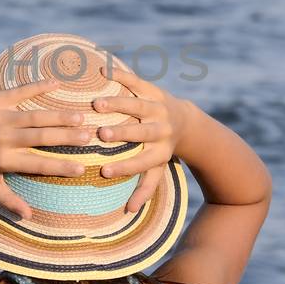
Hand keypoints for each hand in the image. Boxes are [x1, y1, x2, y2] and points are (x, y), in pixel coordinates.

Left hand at [0, 79, 93, 219]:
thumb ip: (8, 199)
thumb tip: (28, 217)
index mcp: (3, 160)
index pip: (37, 165)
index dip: (60, 167)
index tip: (82, 168)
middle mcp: (3, 139)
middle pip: (40, 138)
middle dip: (66, 136)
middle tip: (89, 135)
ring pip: (35, 116)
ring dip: (59, 115)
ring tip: (81, 116)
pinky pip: (20, 91)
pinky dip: (38, 87)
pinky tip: (58, 83)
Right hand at [91, 62, 192, 213]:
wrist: (187, 123)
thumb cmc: (163, 151)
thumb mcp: (158, 170)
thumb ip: (145, 189)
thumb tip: (128, 211)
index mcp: (160, 151)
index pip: (142, 162)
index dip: (124, 168)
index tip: (103, 172)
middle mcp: (161, 130)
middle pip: (142, 132)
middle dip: (123, 134)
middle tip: (102, 135)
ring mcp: (159, 108)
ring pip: (139, 106)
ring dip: (119, 104)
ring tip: (96, 104)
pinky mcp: (154, 91)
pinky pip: (138, 82)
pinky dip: (121, 76)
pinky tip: (102, 72)